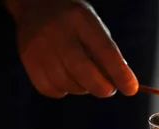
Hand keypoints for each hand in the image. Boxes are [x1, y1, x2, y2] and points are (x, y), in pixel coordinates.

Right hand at [7, 0, 138, 98]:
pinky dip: (63, 90)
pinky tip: (65, 78)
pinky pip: (51, 89)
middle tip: (107, 89)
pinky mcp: (28, 61)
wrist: (36, 7)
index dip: (119, 73)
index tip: (131, 89)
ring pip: (67, 84)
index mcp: (80, 19)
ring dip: (82, 88)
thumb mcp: (93, 26)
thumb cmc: (73, 22)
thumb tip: (122, 84)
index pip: (104, 50)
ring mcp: (39, 47)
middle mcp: (57, 31)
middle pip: (82, 70)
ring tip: (83, 77)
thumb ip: (107, 54)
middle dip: (101, 87)